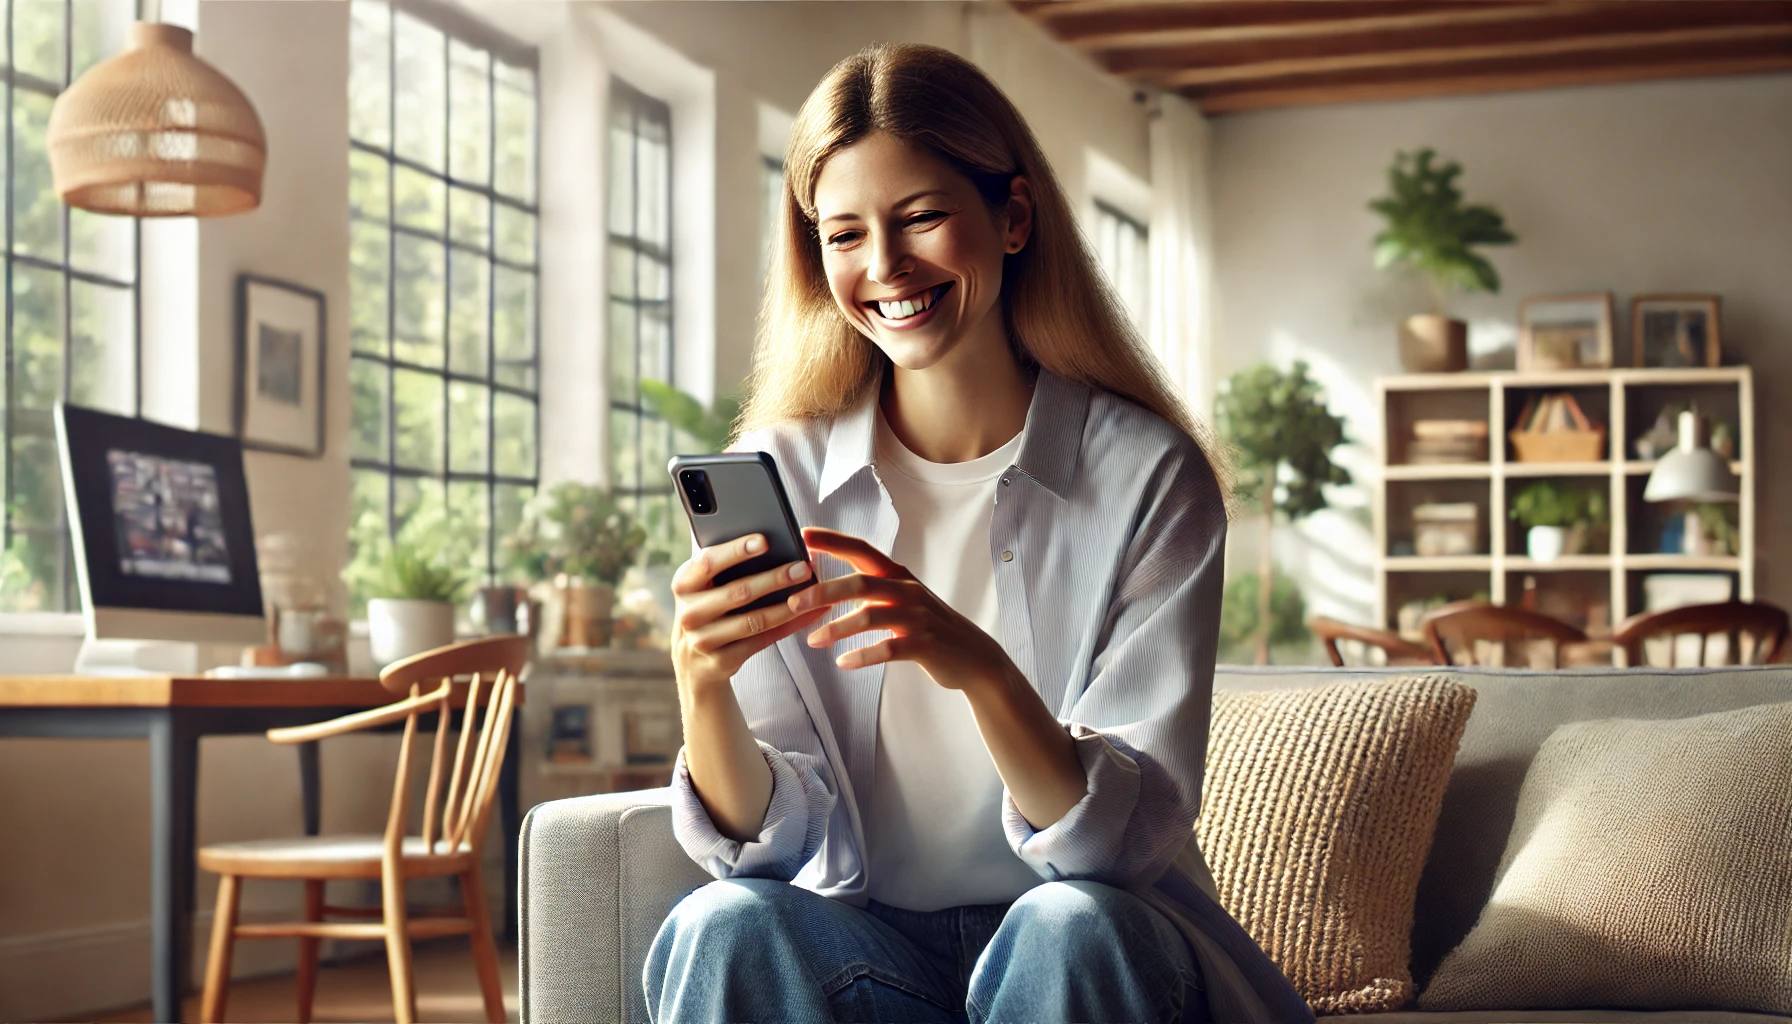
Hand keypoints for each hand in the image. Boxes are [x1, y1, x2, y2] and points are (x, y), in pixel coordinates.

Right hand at [671, 534, 825, 699]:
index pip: (708, 562)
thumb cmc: (707, 607)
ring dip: (788, 606)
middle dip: (775, 578)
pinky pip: (763, 640)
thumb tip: (769, 540)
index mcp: (683, 584)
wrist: (692, 660)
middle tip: (803, 567)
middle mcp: (689, 613)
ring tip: (813, 592)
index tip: (765, 540)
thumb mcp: (702, 585)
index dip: (736, 550)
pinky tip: (809, 613)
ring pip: (754, 620)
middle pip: (738, 592)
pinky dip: (790, 625)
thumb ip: (723, 564)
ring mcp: (704, 640)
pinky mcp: (722, 661)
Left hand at [791, 527, 1015, 691]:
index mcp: (898, 576)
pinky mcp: (924, 645)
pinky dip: (862, 656)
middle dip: (823, 591)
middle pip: (860, 583)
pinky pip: (888, 649)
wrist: (974, 657)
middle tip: (793, 602)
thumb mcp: (902, 600)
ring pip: (870, 616)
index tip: (801, 535)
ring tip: (813, 640)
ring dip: (837, 628)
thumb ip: (871, 591)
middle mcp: (907, 591)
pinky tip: (843, 662)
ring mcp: (917, 618)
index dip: (831, 541)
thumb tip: (826, 589)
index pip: (860, 550)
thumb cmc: (928, 626)